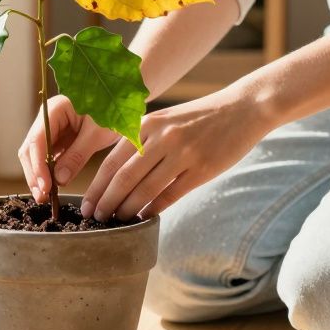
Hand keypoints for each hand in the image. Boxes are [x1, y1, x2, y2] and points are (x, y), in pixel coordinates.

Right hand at [19, 95, 119, 201]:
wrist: (124, 106)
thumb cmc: (113, 112)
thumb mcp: (97, 134)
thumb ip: (77, 155)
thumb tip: (58, 179)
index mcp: (54, 109)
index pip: (37, 140)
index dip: (38, 165)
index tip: (44, 186)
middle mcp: (47, 119)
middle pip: (31, 149)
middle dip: (35, 174)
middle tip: (42, 196)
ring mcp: (51, 130)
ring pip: (35, 156)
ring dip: (39, 176)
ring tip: (45, 196)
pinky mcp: (58, 140)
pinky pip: (47, 159)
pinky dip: (48, 173)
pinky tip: (52, 188)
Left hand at [81, 83, 272, 221]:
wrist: (242, 109)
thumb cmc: (198, 118)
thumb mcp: (164, 120)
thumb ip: (140, 141)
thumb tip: (115, 176)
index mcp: (147, 123)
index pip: (112, 161)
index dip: (96, 187)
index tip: (87, 205)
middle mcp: (161, 137)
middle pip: (124, 177)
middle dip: (106, 202)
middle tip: (96, 218)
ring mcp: (182, 153)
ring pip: (145, 189)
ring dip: (127, 209)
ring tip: (117, 221)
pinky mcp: (201, 169)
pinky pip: (170, 195)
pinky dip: (153, 209)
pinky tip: (144, 217)